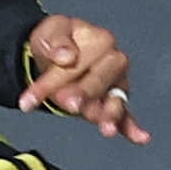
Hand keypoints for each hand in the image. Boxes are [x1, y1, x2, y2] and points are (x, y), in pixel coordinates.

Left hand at [15, 13, 147, 141]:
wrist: (56, 53)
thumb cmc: (57, 41)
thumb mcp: (50, 32)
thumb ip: (57, 41)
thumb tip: (66, 56)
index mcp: (101, 40)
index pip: (77, 62)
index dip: (52, 81)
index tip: (30, 97)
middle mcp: (114, 62)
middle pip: (98, 81)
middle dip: (83, 94)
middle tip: (68, 104)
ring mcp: (117, 84)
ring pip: (115, 100)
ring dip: (110, 114)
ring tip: (107, 127)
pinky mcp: (115, 102)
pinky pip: (126, 116)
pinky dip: (132, 127)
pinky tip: (140, 138)